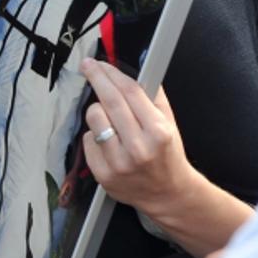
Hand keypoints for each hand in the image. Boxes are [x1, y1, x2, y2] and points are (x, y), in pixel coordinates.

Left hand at [80, 59, 198, 214]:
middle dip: (96, 79)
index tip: (99, 64)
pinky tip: (108, 142)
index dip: (111, 73)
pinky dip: (94, 136)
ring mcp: (118, 163)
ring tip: (109, 118)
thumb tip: (133, 71)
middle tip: (88, 67)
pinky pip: (87, 141)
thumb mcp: (169, 123)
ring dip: (98, 112)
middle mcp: (138, 147)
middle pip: (109, 102)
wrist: (167, 194)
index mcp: (158, 131)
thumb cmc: (167, 154)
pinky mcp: (103, 175)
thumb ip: (152, 97)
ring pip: (94, 119)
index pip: (129, 92)